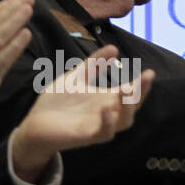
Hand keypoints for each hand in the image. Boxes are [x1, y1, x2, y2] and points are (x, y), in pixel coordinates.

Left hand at [11, 44, 152, 182]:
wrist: (35, 124)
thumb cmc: (57, 102)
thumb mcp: (76, 78)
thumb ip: (94, 64)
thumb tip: (114, 48)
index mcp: (108, 99)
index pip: (132, 92)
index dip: (142, 84)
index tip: (150, 72)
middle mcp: (108, 113)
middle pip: (133, 106)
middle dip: (141, 92)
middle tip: (146, 78)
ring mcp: (99, 125)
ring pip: (124, 121)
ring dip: (127, 107)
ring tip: (125, 90)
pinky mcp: (86, 136)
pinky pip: (103, 133)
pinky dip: (107, 123)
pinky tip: (107, 109)